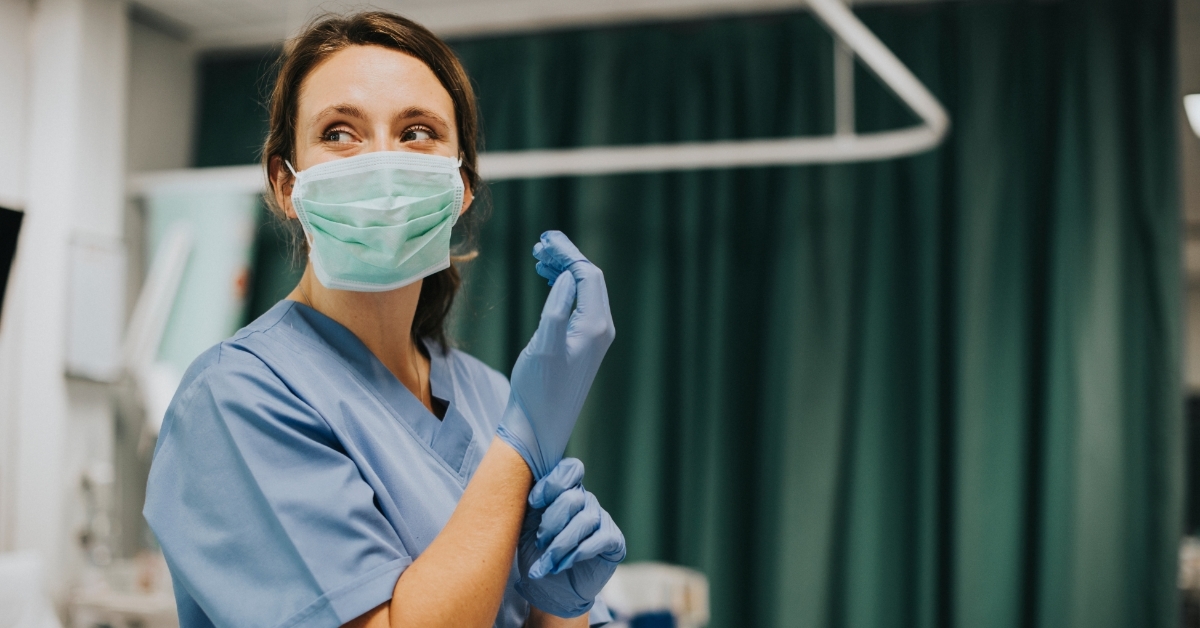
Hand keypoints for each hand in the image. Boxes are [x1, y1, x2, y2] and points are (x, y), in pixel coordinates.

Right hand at [497, 231, 614, 478]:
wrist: (539, 427)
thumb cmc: (537, 390)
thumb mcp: (543, 346)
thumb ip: (557, 309)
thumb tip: (567, 277)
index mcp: (595, 326)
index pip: (588, 275)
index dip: (567, 253)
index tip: (544, 240)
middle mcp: (601, 329)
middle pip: (589, 279)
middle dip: (566, 258)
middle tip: (539, 245)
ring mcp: (594, 338)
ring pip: (584, 291)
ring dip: (564, 271)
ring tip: (539, 259)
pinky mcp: (583, 345)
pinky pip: (578, 305)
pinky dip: (563, 288)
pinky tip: (547, 282)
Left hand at [516, 458, 624, 617]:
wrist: (549, 590)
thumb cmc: (536, 554)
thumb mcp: (526, 526)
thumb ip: (531, 504)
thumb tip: (527, 486)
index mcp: (565, 491)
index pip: (569, 470)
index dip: (552, 483)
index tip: (533, 503)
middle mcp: (586, 501)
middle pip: (573, 497)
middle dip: (552, 522)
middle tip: (539, 543)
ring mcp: (601, 519)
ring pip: (585, 520)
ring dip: (561, 544)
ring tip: (547, 562)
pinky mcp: (613, 541)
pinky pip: (600, 538)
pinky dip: (578, 553)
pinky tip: (563, 564)